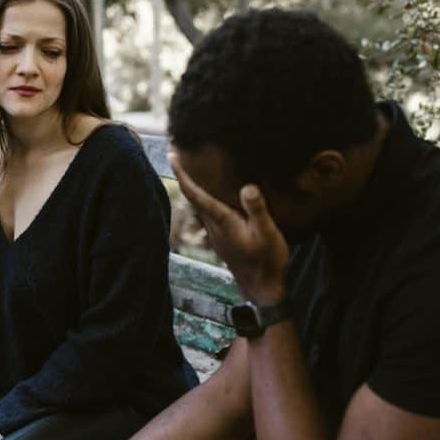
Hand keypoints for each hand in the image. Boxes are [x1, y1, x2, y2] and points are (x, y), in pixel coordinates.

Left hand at [169, 153, 289, 304]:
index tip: (171, 154)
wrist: (263, 289)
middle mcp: (214, 225)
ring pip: (200, 203)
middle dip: (183, 173)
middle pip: (193, 195)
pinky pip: (209, 210)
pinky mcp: (224, 236)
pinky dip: (204, 195)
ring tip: (190, 164)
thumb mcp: (267, 233)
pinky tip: (211, 190)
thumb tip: (247, 187)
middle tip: (176, 150)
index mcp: (222, 220)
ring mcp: (217, 232)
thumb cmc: (267, 261)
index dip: (183, 173)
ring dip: (193, 184)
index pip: (196, 194)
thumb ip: (257, 210)